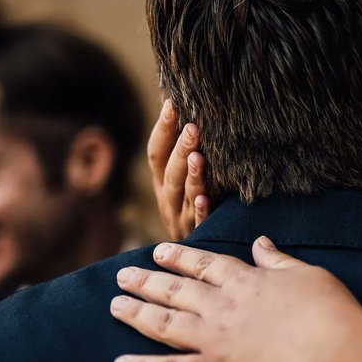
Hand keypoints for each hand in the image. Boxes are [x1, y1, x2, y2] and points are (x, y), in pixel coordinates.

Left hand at [110, 237, 361, 361]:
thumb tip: (261, 243)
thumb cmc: (331, 315)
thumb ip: (279, 260)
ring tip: (114, 307)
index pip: (204, 265)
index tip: (159, 251)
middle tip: (122, 276)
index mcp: (246, 281)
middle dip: (146, 281)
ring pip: (164, 324)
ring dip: (136, 314)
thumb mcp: (308, 275)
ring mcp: (214, 340)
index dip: (179, 257)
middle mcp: (222, 307)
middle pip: (175, 291)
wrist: (334, 358)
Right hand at [146, 100, 210, 240]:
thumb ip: (184, 151)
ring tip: (198, 156)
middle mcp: (167, 199)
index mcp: (161, 183)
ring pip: (183, 195)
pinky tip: (205, 198)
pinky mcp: (197, 234)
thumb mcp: (181, 181)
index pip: (155, 152)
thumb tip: (183, 104)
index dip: (163, 128)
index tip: (172, 102)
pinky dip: (201, 210)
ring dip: (191, 175)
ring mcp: (181, 218)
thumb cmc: (193, 206)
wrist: (190, 258)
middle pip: (169, 172)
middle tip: (193, 126)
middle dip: (180, 148)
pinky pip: (199, 222)